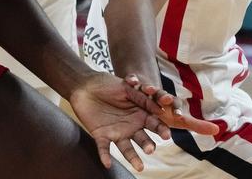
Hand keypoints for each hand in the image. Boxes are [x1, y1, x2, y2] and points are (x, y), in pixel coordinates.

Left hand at [69, 72, 218, 170]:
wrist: (84, 85)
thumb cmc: (108, 84)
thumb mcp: (126, 87)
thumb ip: (141, 97)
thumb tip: (159, 108)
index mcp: (141, 114)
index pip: (154, 124)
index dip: (161, 129)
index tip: (167, 135)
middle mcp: (131, 127)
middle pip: (143, 139)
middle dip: (148, 145)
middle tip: (151, 149)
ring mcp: (117, 133)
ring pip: (127, 148)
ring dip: (133, 158)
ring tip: (139, 167)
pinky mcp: (101, 136)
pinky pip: (104, 148)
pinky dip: (105, 156)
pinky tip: (107, 163)